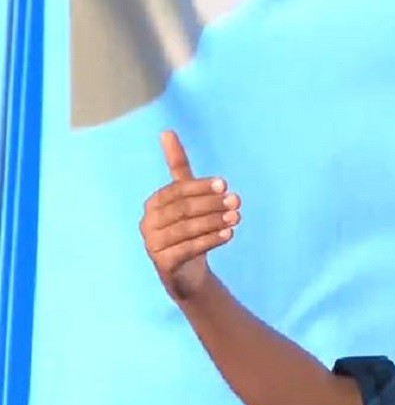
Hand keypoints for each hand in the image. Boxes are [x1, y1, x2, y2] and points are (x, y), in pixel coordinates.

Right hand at [139, 130, 240, 300]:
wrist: (188, 273)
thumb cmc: (188, 229)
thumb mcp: (185, 198)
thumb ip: (177, 167)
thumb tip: (167, 131)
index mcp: (153, 204)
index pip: (176, 191)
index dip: (200, 187)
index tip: (224, 184)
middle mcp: (148, 224)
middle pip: (182, 210)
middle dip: (211, 204)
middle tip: (236, 201)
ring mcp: (153, 245)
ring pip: (186, 229)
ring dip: (214, 221)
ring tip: (237, 217)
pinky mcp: (163, 264)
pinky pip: (188, 249)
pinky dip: (209, 241)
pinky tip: (228, 235)